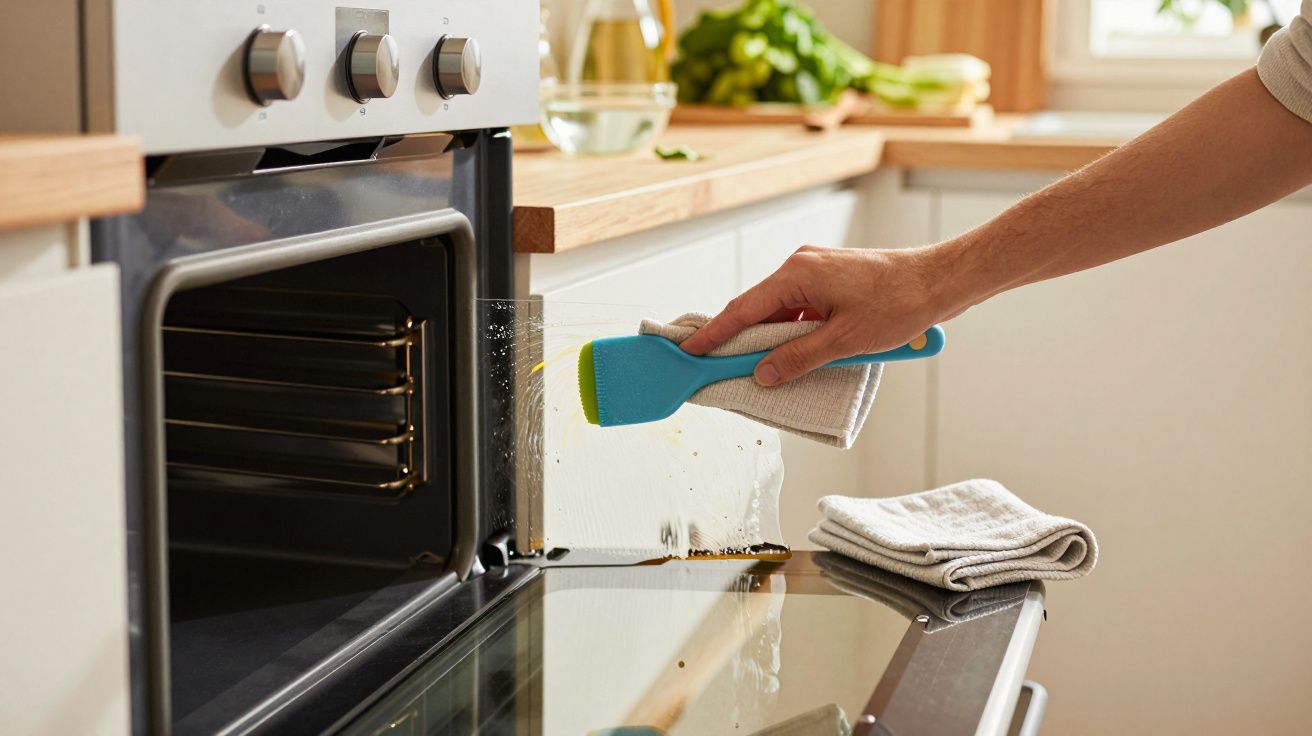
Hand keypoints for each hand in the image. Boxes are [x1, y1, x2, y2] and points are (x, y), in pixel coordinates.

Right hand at [680, 246, 954, 385]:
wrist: (940, 281)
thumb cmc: (899, 303)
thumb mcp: (844, 340)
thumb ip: (798, 358)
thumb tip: (763, 374)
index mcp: (797, 273)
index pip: (742, 309)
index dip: (714, 334)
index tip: (690, 352)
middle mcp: (801, 266)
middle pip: (758, 309)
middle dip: (740, 341)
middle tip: (718, 368)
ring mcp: (816, 271)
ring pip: (780, 311)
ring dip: (772, 339)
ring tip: (760, 370)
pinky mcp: (831, 279)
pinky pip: (800, 308)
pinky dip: (793, 332)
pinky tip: (795, 355)